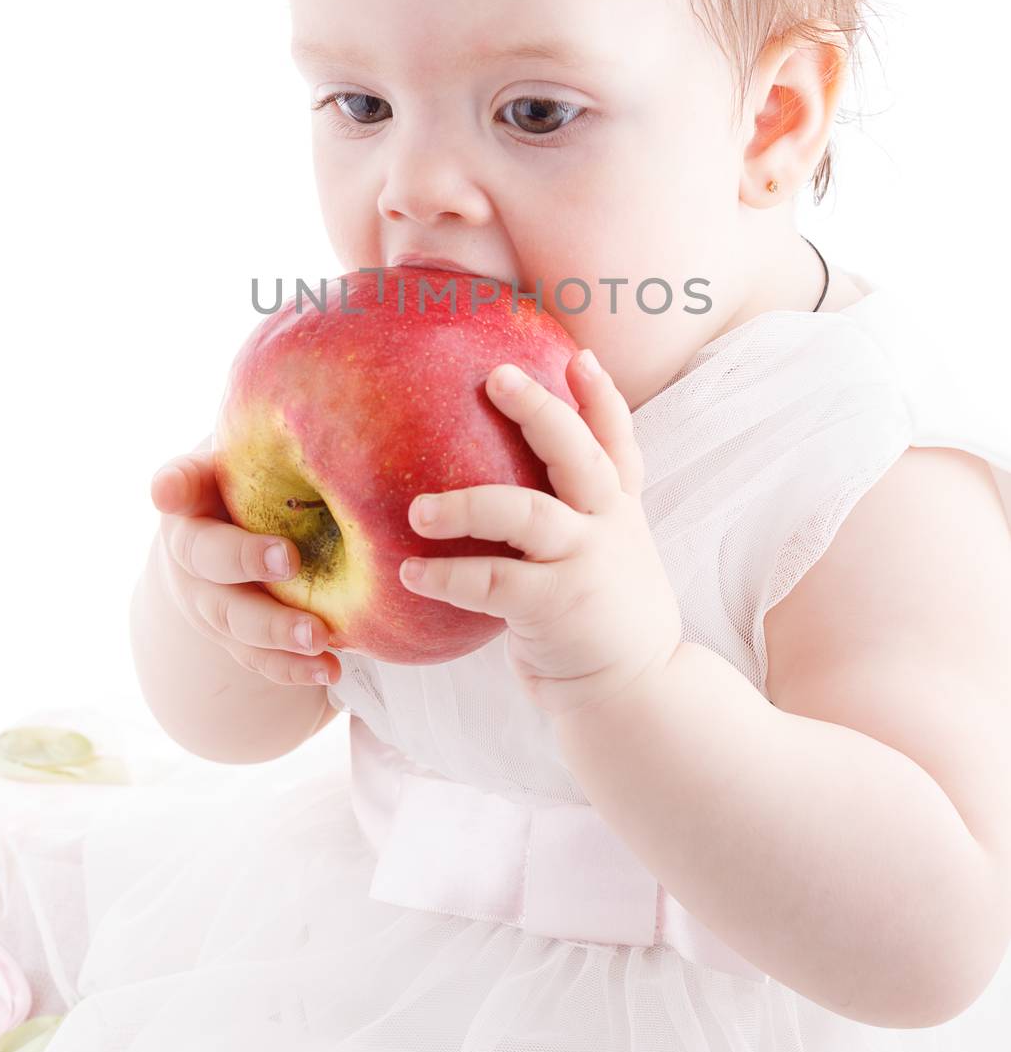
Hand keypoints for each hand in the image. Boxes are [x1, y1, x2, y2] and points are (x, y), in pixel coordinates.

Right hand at [149, 435, 340, 688]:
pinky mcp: (238, 641)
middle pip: (208, 563)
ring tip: (321, 639)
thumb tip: (307, 373)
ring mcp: (212, 602)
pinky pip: (260, 661)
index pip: (177, 486)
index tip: (170, 489)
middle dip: (244, 563)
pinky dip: (294, 671)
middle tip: (287, 559)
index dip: (172, 486)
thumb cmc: (253, 481)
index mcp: (192, 499)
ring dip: (276, 634)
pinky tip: (331, 673)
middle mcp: (192, 555)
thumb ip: (268, 425)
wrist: (232, 541)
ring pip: (235, 623)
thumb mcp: (250, 450)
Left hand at [398, 351, 682, 715]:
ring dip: (467, 503)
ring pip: (525, 512)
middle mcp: (608, 526)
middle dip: (539, 409)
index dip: (601, 396)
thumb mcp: (610, 557)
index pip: (617, 440)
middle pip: (577, 452)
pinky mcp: (558, 607)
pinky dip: (448, 575)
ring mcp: (586, 564)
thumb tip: (511, 483)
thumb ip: (577, 519)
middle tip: (496, 376)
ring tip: (417, 508)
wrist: (638, 696)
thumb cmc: (603, 621)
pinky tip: (413, 572)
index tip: (580, 355)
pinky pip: (492, 582)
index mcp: (618, 510)